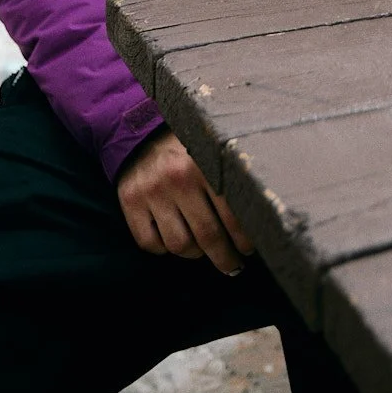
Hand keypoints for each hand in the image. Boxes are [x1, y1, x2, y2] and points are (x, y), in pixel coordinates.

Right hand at [116, 128, 253, 274]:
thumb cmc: (187, 143)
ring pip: (180, 245)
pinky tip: (174, 239)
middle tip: (234, 266)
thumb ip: (232, 175)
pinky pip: (150, 244)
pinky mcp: (130, 201)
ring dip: (195, 254)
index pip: (232, 216)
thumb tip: (261, 214)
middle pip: (208, 236)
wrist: (140, 126)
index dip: (244, 240)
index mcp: (206, 163)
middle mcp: (178, 178)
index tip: (250, 249)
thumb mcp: (213, 149)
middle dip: (225, 258)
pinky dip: (163, 249)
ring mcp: (152, 191)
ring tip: (204, 250)